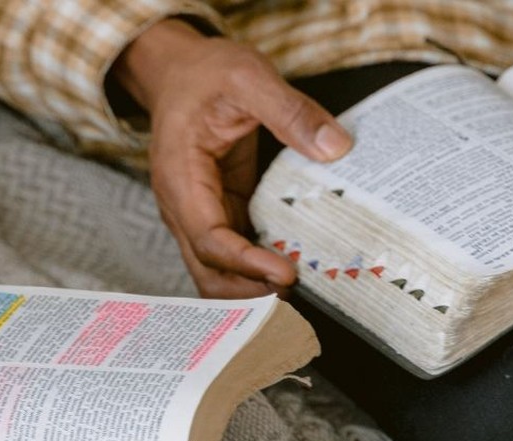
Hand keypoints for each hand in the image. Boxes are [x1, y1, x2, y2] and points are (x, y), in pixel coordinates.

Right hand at [113, 19, 352, 297]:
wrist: (178, 71)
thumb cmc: (205, 74)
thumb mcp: (248, 76)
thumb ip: (289, 110)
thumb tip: (334, 147)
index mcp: (180, 177)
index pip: (208, 238)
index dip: (245, 263)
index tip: (286, 274)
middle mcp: (182, 205)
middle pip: (207, 269)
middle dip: (248, 291)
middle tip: (298, 296)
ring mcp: (199, 213)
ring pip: (217, 270)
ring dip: (252, 288)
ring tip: (298, 294)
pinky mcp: (219, 212)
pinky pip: (234, 253)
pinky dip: (257, 270)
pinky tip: (292, 271)